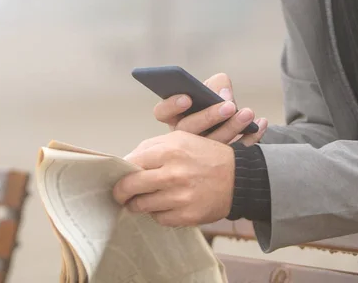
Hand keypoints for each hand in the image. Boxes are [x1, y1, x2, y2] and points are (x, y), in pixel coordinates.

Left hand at [113, 130, 234, 226]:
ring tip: (141, 200)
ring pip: (142, 205)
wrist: (238, 176)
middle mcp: (173, 174)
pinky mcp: (188, 215)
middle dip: (121, 192)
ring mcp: (180, 197)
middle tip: (120, 194)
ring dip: (138, 204)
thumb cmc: (205, 155)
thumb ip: (151, 147)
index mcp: (169, 151)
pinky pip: (159, 218)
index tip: (119, 177)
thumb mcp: (180, 139)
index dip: (121, 172)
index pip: (130, 163)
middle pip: (130, 187)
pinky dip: (158, 213)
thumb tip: (126, 162)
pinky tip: (164, 205)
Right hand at [153, 73, 267, 144]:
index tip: (187, 98)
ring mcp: (200, 154)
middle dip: (210, 117)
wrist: (228, 128)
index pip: (162, 112)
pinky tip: (262, 123)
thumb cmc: (213, 104)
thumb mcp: (211, 89)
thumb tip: (223, 93)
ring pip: (211, 145)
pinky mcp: (220, 162)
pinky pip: (235, 152)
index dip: (171, 106)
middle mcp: (181, 138)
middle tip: (229, 105)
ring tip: (248, 114)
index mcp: (174, 117)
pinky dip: (251, 138)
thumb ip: (215, 84)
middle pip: (188, 130)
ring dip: (232, 128)